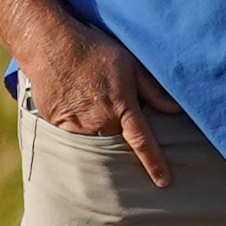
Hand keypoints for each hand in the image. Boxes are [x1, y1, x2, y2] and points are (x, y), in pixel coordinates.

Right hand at [24, 35, 177, 188]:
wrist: (50, 44)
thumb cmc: (93, 50)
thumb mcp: (130, 64)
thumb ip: (153, 89)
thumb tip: (176, 109)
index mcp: (121, 107)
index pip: (143, 143)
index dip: (155, 164)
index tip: (163, 182)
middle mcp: (100, 121)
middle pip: (118, 148)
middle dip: (125, 152)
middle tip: (126, 147)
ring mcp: (76, 125)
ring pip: (95, 146)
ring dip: (102, 143)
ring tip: (100, 128)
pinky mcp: (57, 124)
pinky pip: (73, 139)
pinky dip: (81, 136)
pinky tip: (81, 119)